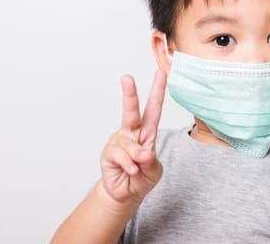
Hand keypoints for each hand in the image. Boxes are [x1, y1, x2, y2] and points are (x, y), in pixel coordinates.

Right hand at [100, 70, 165, 204]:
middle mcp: (131, 133)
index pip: (153, 109)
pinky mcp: (108, 153)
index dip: (157, 91)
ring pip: (129, 143)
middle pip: (131, 111)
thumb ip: (150, 160)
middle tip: (126, 78)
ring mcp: (119, 142)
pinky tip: (131, 171)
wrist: (126, 195)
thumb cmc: (142, 177)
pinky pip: (121, 156)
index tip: (160, 73)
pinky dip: (129, 165)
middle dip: (129, 94)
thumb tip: (144, 152)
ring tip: (137, 168)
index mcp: (146, 132)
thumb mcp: (154, 169)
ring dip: (137, 156)